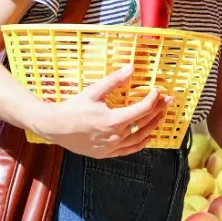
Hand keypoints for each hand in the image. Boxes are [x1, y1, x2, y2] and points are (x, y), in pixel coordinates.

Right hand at [31, 64, 171, 158]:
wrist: (54, 127)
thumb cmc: (73, 108)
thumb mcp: (94, 91)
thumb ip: (114, 80)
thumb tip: (131, 67)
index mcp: (113, 120)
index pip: (142, 109)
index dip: (153, 99)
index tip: (157, 90)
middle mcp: (115, 135)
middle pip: (144, 122)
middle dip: (158, 110)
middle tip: (168, 101)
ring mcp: (111, 147)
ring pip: (139, 137)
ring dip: (152, 126)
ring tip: (161, 116)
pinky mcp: (105, 153)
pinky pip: (128, 150)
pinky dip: (140, 144)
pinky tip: (148, 138)